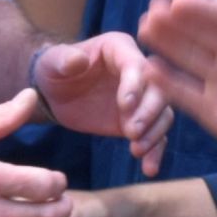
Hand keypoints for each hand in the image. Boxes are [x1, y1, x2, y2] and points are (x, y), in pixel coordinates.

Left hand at [32, 31, 171, 174]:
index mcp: (120, 48)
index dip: (134, 85)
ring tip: (136, 150)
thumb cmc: (54, 70)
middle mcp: (139, 70)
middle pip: (159, 90)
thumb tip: (77, 60)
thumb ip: (64, 59)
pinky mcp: (140, 120)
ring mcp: (143, 97)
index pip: (136, 64)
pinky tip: (149, 168)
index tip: (124, 106)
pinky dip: (155, 151)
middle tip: (131, 133)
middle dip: (149, 112)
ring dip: (154, 133)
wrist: (55, 93)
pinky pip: (155, 135)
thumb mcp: (53, 63)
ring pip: (163, 113)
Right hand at [139, 0, 216, 165]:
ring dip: (167, 45)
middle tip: (152, 8)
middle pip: (200, 35)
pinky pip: (187, 95)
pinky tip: (150, 71)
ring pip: (188, 59)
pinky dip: (169, 84)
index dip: (204, 7)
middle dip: (177, 22)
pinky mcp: (214, 112)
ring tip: (144, 29)